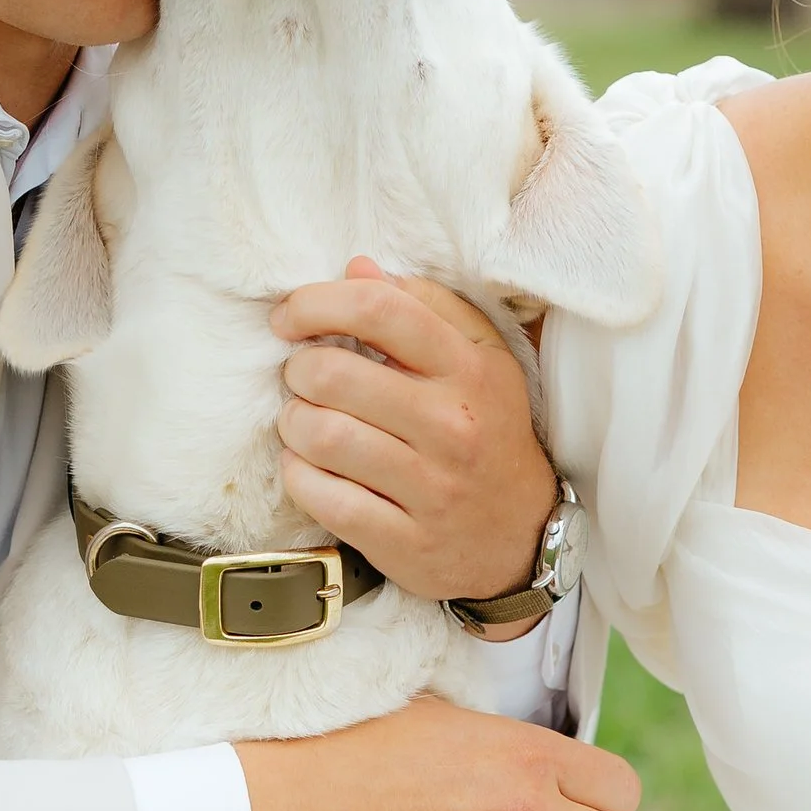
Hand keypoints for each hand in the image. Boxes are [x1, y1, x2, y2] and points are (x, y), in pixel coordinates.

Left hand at [271, 260, 555, 614]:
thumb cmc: (487, 431)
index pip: (378, 310)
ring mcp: (431, 488)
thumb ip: (425, 307)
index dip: (316, 303)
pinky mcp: (405, 542)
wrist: (520, 536)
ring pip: (321, 436)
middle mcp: (453, 425)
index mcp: (469, 369)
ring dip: (293, 423)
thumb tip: (357, 269)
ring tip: (303, 421)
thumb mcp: (479, 358)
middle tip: (301, 378)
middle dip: (298, 370)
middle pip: (333, 375)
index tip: (290, 318)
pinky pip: (324, 498)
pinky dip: (299, 476)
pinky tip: (308, 466)